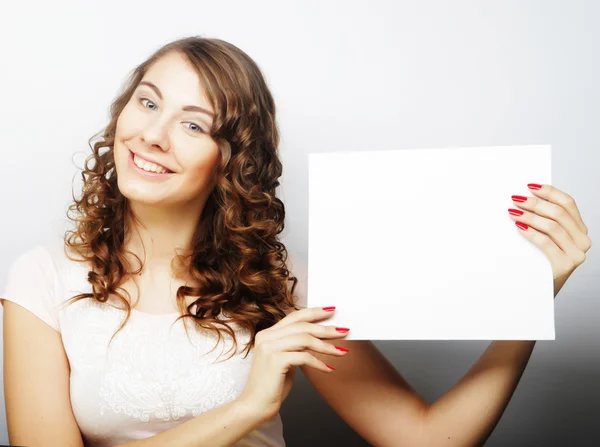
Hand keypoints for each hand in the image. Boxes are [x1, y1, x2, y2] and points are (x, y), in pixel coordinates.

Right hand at [237, 306, 349, 421]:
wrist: (255, 406)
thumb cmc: (272, 385)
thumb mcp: (284, 359)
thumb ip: (294, 346)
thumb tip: (317, 337)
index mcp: (267, 334)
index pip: (294, 317)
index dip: (314, 312)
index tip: (331, 311)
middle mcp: (266, 337)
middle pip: (301, 326)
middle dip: (325, 328)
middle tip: (343, 331)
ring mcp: (269, 348)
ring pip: (304, 339)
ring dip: (327, 346)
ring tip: (341, 351)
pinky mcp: (275, 361)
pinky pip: (304, 357)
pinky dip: (319, 363)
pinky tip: (329, 369)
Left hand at [508, 183, 591, 296]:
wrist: (539, 293)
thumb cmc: (539, 262)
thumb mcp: (545, 239)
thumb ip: (543, 221)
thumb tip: (523, 198)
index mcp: (580, 230)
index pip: (568, 204)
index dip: (549, 192)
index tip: (530, 186)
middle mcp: (583, 241)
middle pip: (559, 213)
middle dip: (535, 203)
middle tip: (516, 199)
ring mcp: (577, 254)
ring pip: (553, 226)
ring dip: (530, 216)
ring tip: (513, 212)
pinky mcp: (566, 266)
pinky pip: (547, 243)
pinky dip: (531, 233)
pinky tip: (519, 227)